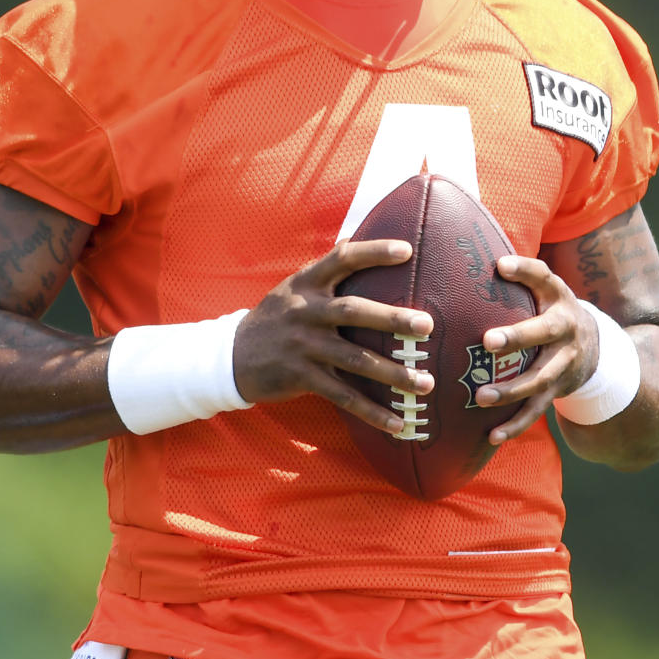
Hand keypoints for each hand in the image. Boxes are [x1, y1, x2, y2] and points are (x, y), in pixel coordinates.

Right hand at [232, 240, 434, 433]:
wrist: (231, 356)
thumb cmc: (275, 317)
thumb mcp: (293, 287)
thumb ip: (324, 269)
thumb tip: (354, 235)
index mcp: (306, 283)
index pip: (342, 258)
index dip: (373, 251)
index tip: (407, 250)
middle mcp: (305, 311)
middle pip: (353, 311)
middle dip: (392, 318)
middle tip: (427, 325)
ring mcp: (303, 346)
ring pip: (354, 360)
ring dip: (393, 373)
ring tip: (426, 382)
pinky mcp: (302, 377)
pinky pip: (343, 396)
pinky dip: (372, 412)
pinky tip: (398, 424)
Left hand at [475, 256, 599, 444]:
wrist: (596, 347)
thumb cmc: (550, 310)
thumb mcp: (543, 288)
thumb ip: (518, 274)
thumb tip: (478, 257)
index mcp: (558, 299)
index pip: (544, 278)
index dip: (525, 271)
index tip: (500, 265)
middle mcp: (565, 331)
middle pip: (543, 333)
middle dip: (517, 338)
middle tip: (488, 341)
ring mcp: (563, 364)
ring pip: (539, 380)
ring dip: (511, 390)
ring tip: (481, 396)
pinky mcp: (556, 391)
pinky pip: (536, 411)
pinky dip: (515, 426)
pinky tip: (492, 436)